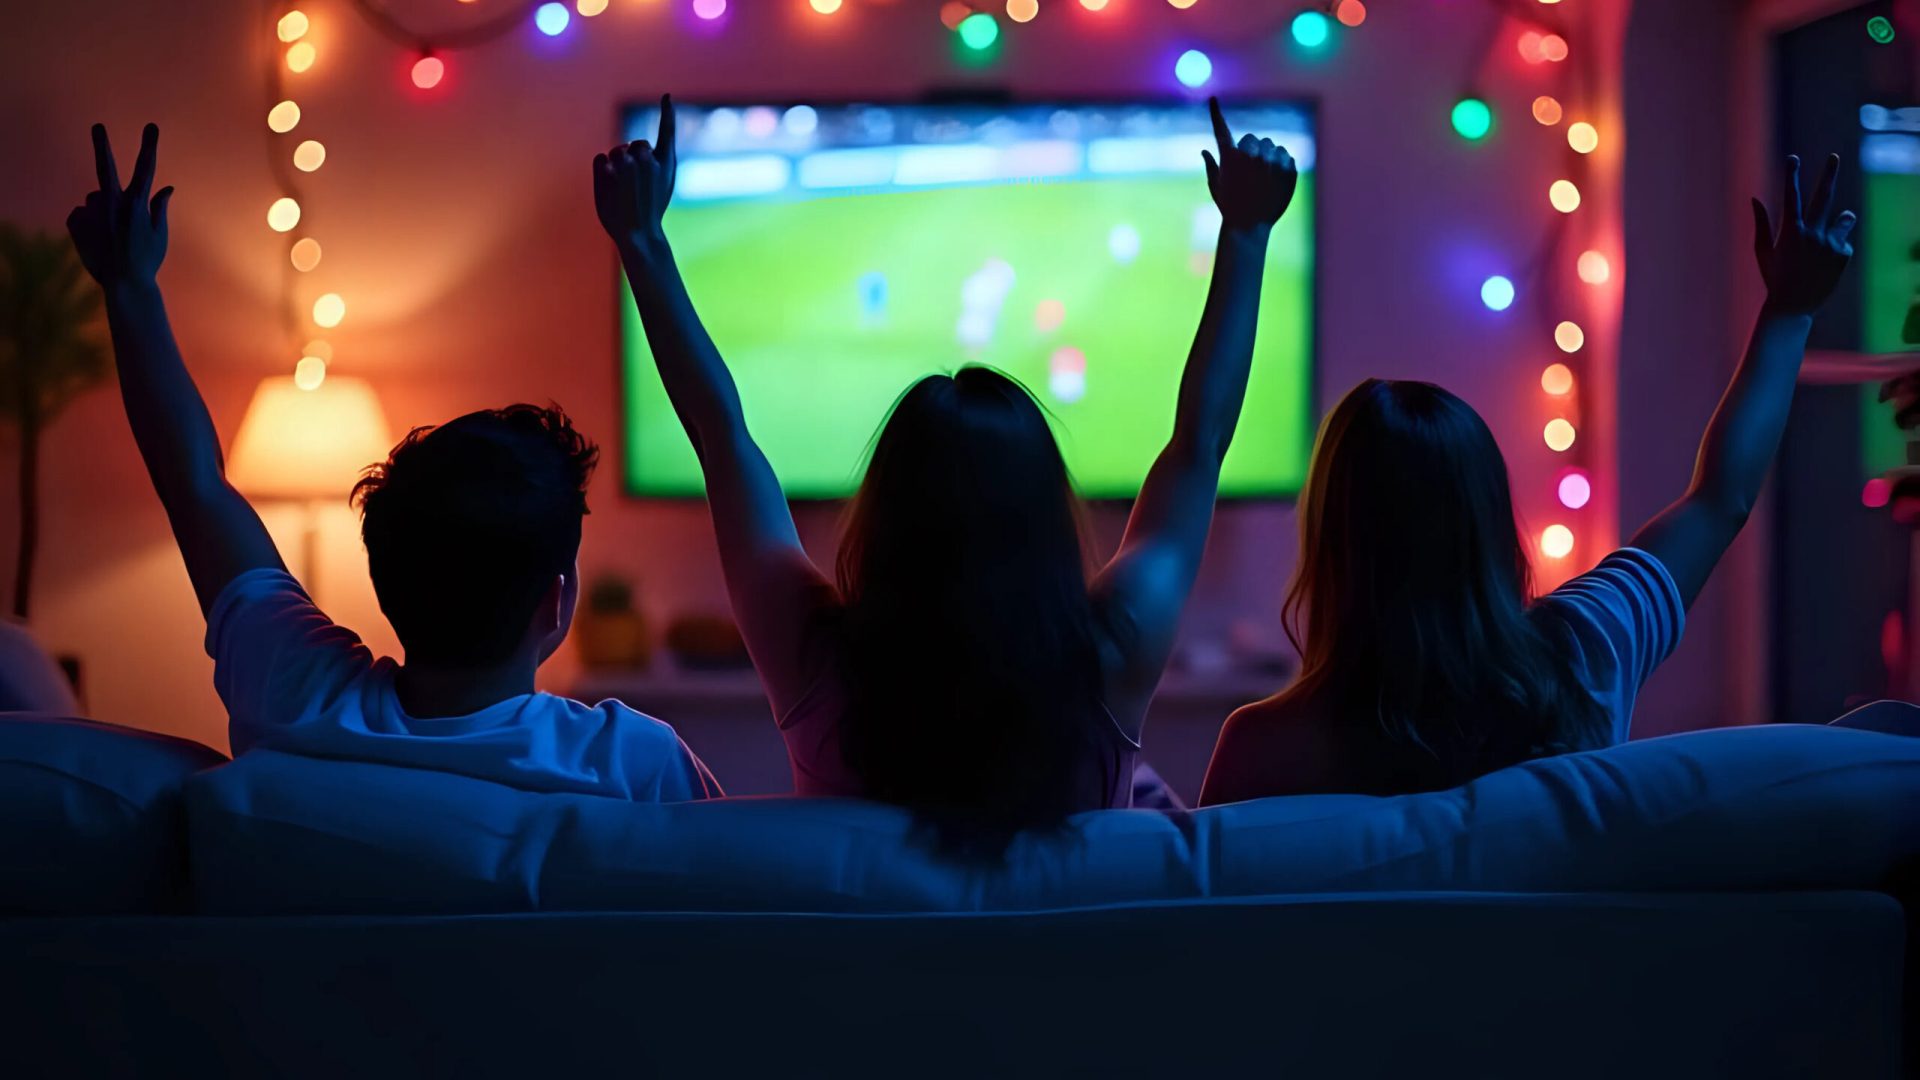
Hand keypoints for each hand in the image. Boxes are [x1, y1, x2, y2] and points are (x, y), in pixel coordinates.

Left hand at [67, 123, 173, 287]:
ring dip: (103, 208)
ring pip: (95, 198)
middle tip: (98, 126)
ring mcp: (91, 213)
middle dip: (102, 145)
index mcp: (136, 204)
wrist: (124, 284)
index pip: (144, 168)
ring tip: (113, 234)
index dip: (148, 145)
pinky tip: (98, 239)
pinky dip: (89, 222)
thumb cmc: (148, 260)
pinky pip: (82, 214)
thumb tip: (166, 187)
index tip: (150, 126)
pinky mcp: (75, 223)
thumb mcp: (160, 234)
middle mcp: (111, 204)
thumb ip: (159, 207)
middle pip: (105, 167)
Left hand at [595, 93, 676, 248]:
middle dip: (632, 156)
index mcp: (665, 163)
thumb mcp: (664, 184)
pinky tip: (609, 186)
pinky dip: (602, 169)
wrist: (638, 234)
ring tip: (622, 189)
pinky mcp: (605, 173)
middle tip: (634, 181)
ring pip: (616, 152)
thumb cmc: (652, 210)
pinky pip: (600, 159)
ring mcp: (624, 166)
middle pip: (635, 144)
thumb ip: (656, 160)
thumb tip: (632, 144)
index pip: (667, 131)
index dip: (668, 112)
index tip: (666, 97)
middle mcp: (646, 160)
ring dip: (616, 165)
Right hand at [1202, 97, 1297, 232]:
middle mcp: (1250, 155)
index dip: (1216, 113)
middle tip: (1250, 171)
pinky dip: (1282, 165)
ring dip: (1269, 157)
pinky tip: (1275, 182)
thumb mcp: (1216, 186)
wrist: (1250, 226)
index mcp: (1230, 157)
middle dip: (1252, 150)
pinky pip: (1286, 156)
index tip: (1213, 99)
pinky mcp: (1287, 168)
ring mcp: (1270, 161)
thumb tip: (1204, 151)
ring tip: (1264, 179)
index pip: (1221, 129)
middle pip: (1254, 139)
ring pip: (1272, 146)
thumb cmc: (1229, 207)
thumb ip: (1211, 166)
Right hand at [1751, 153, 1855, 314]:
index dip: (1792, 175)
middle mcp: (1812, 234)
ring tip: (1833, 233)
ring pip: (1844, 218)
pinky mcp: (1843, 254)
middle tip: (1833, 157)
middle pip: (1823, 196)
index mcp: (1790, 232)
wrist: (1794, 307)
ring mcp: (1830, 243)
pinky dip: (1836, 248)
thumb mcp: (1763, 252)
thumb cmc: (1774, 279)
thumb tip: (1754, 198)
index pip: (1791, 196)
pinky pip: (1843, 241)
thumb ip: (1761, 223)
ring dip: (1841, 220)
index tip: (1794, 158)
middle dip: (1828, 174)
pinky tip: (1825, 264)